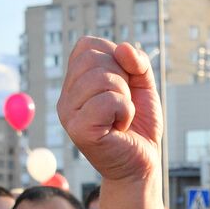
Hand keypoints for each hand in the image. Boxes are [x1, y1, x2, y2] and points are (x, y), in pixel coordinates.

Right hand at [57, 38, 160, 183]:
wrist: (142, 163)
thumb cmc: (139, 125)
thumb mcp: (143, 85)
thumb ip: (138, 62)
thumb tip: (123, 49)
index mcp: (75, 82)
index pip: (88, 45)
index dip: (115, 59)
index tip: (122, 86)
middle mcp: (66, 96)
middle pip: (94, 59)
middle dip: (122, 78)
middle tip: (123, 105)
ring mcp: (68, 113)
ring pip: (102, 79)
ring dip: (125, 97)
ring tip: (121, 117)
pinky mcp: (78, 129)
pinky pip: (108, 100)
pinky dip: (125, 111)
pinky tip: (120, 127)